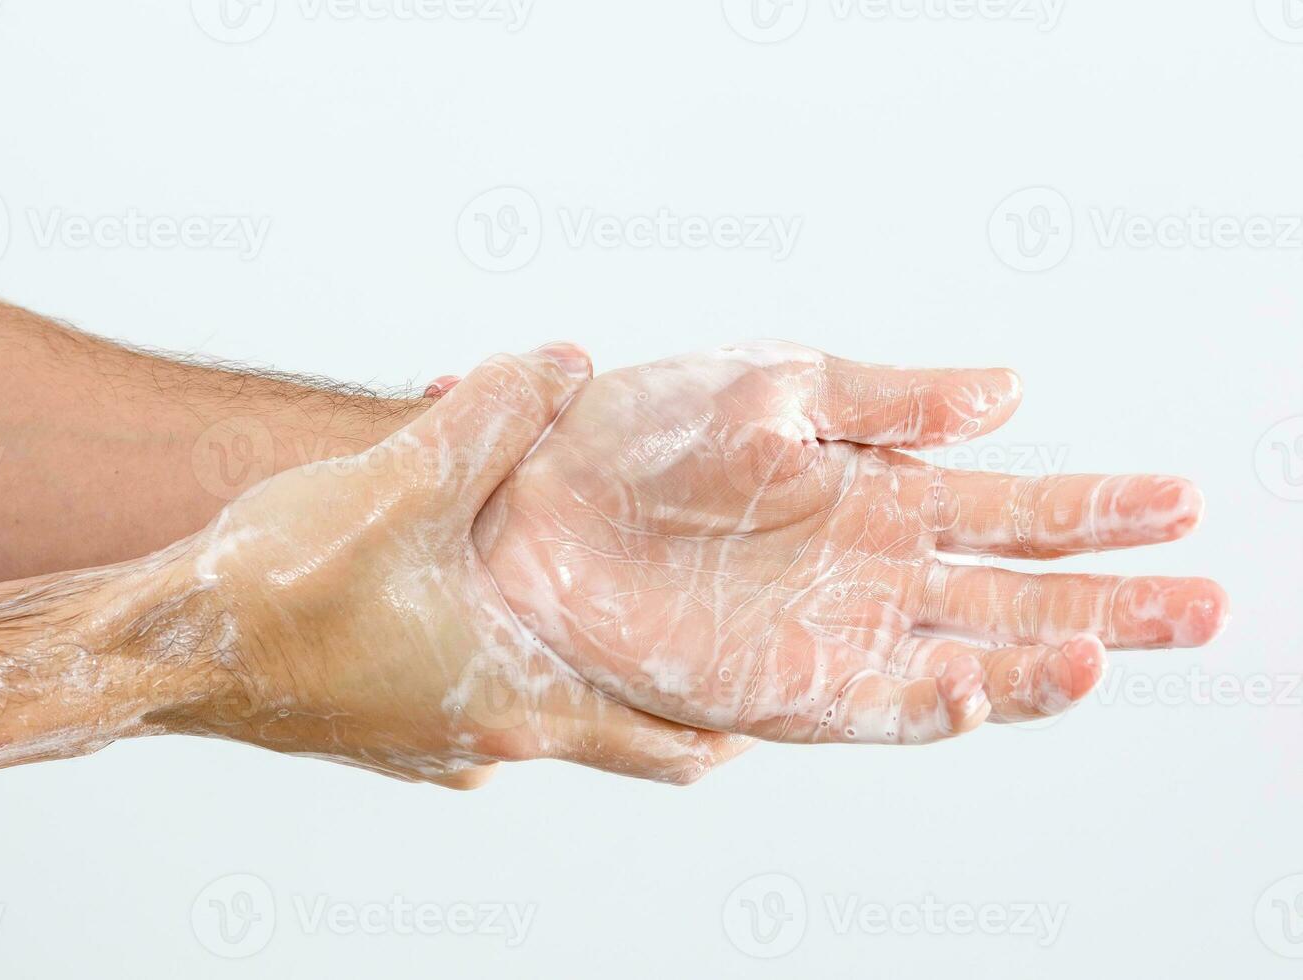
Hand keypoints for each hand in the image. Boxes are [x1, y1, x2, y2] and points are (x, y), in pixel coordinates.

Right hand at [162, 344, 745, 786]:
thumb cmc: (276, 589)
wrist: (155, 651)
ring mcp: (432, 742)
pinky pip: (469, 680)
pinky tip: (473, 569)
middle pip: (606, 720)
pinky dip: (494, 636)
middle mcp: (486, 742)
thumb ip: (497, 415)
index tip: (774, 693)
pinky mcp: (386, 721)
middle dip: (646, 661)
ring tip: (571, 562)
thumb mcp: (403, 481)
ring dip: (558, 635)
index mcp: (517, 706)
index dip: (729, 725)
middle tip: (685, 604)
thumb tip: (567, 362)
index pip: (664, 747)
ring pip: (531, 691)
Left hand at [477, 341, 1228, 743]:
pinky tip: (991, 687)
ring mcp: (832, 634)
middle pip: (1016, 591)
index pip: (1009, 504)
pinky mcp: (781, 688)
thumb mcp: (770, 387)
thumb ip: (886, 400)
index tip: (1181, 503)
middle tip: (1209, 602)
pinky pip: (879, 707)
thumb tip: (1008, 392)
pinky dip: (940, 702)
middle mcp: (868, 570)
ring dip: (1045, 659)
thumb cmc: (633, 434)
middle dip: (1112, 597)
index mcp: (873, 490)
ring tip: (1117, 649)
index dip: (1096, 508)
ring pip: (968, 656)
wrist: (530, 504)